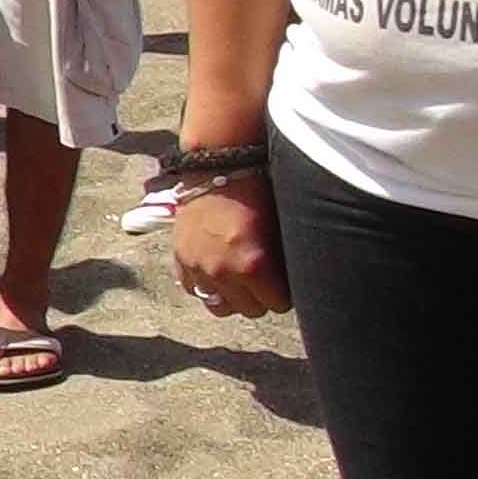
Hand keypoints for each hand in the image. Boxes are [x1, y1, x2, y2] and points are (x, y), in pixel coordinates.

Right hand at [171, 173, 287, 316]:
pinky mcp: (180, 261)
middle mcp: (223, 272)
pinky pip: (195, 291)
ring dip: (233, 297)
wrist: (216, 169)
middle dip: (262, 297)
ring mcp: (198, 269)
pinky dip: (207, 285)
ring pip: (221, 307)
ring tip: (241, 280)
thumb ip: (283, 259)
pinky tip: (218, 270)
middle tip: (266, 278)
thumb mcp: (278, 227)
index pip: (278, 304)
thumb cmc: (255, 192)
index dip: (286, 292)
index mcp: (253, 265)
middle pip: (251, 310)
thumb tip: (297, 279)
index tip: (286, 281)